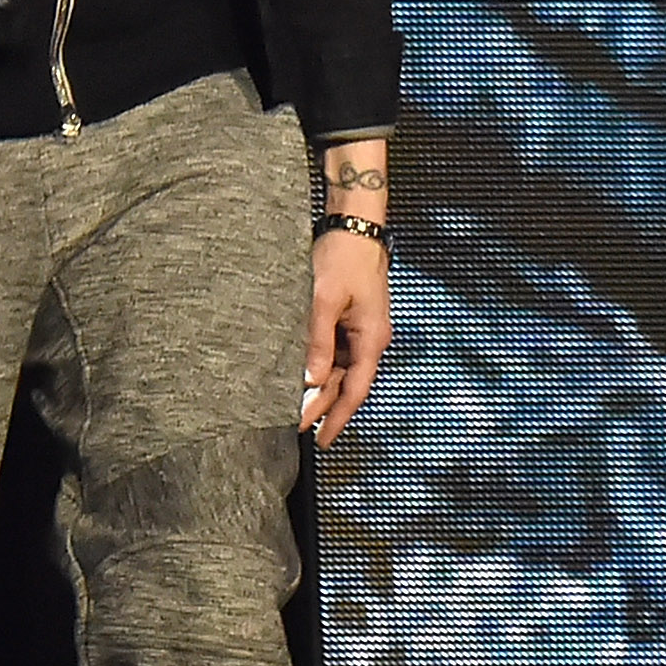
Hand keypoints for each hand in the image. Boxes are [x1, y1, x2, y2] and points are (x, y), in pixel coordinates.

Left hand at [301, 229, 389, 446]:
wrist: (355, 224)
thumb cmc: (344, 256)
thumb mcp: (325, 299)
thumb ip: (318, 340)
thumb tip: (311, 378)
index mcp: (371, 338)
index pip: (355, 391)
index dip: (338, 418)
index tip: (322, 440)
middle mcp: (370, 339)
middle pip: (346, 383)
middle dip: (323, 406)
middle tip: (294, 426)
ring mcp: (361, 329)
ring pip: (340, 369)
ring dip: (320, 387)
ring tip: (295, 407)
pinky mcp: (351, 319)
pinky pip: (336, 350)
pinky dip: (320, 365)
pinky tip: (303, 374)